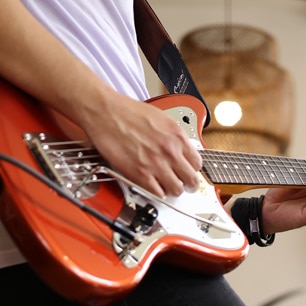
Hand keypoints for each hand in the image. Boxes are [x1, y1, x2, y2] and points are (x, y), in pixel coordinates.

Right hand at [85, 95, 201, 199]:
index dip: (193, 169)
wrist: (107, 113)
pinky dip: (157, 193)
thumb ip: (174, 137)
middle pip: (191, 180)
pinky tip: (154, 188)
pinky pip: (157, 193)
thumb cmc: (129, 112)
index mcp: (177, 136)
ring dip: (173, 190)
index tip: (189, 171)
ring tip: (168, 187)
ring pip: (176, 189)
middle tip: (184, 185)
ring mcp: (156, 164)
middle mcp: (170, 151)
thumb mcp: (162, 119)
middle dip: (189, 184)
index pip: (197, 163)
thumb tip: (181, 149)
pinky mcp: (139, 173)